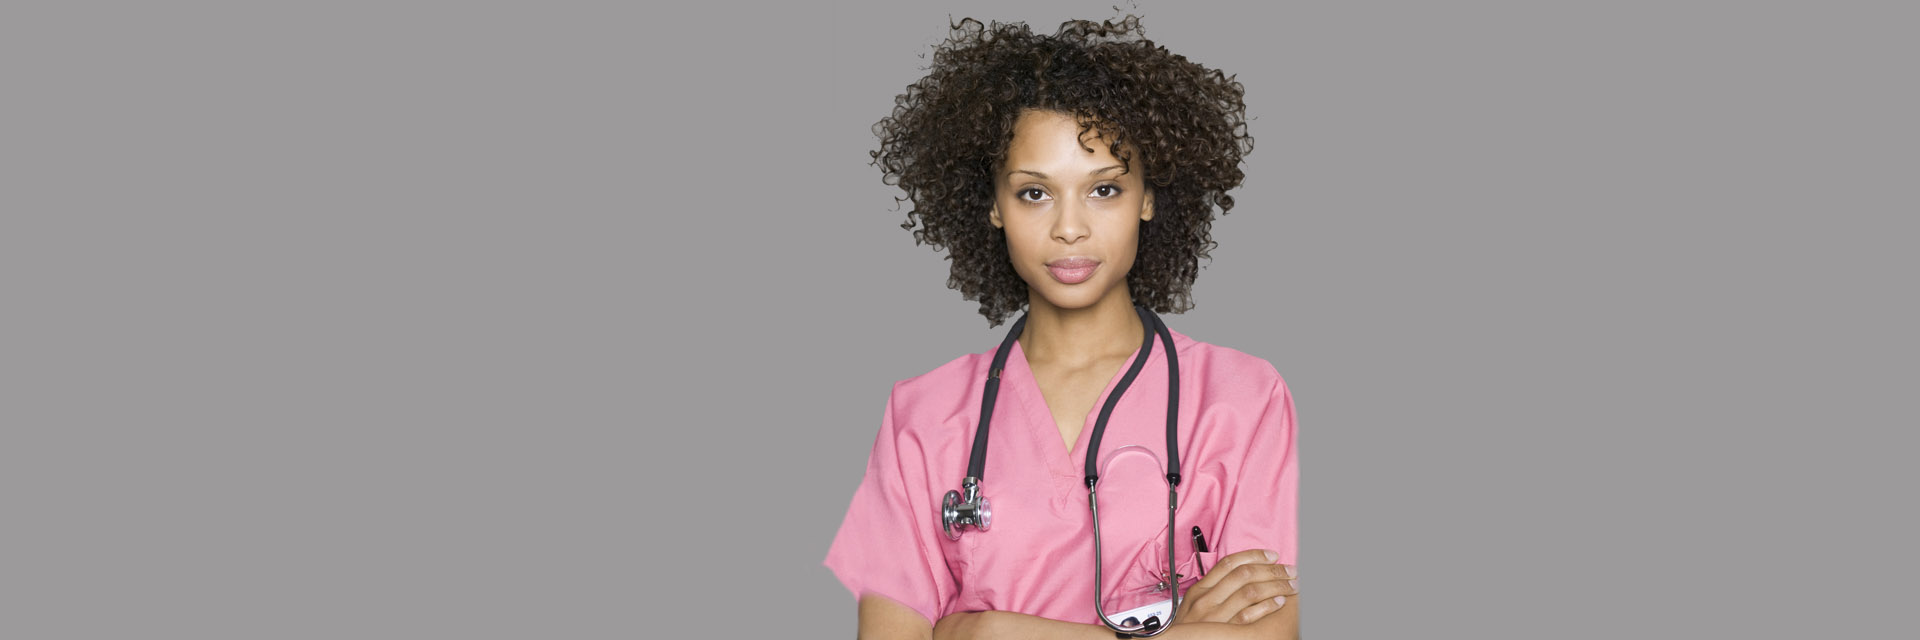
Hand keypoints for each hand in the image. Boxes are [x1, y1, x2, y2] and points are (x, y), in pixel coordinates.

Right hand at [1171, 549, 1296, 625]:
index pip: (1229, 563)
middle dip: (1272, 570)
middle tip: (1289, 570)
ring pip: (1250, 592)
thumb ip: (1214, 589)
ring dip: (1276, 586)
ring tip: (1291, 585)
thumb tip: (1243, 574)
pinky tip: (1280, 601)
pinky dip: (1268, 606)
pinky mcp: (1225, 632)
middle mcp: (1207, 600)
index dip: (1254, 556)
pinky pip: (1250, 615)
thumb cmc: (1189, 630)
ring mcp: (1216, 616)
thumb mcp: (1194, 604)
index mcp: (1200, 589)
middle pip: (1244, 575)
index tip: (1273, 556)